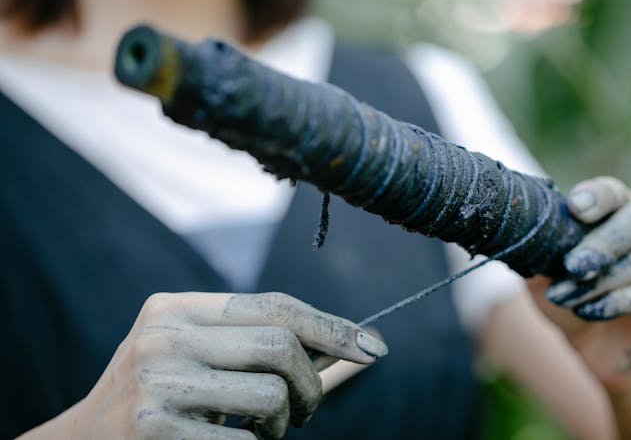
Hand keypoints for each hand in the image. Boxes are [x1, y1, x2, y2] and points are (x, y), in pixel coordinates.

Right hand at [69, 292, 386, 439]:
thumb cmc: (160, 398)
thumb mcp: (200, 357)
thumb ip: (260, 347)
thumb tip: (349, 348)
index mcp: (177, 307)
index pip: (275, 305)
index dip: (332, 326)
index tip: (374, 348)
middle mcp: (164, 335)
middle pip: (281, 346)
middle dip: (312, 385)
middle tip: (305, 411)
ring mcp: (157, 382)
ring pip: (271, 395)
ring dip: (283, 423)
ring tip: (262, 431)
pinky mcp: (154, 430)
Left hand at [534, 177, 630, 389]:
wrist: (591, 346)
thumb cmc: (567, 292)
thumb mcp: (542, 268)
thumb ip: (536, 245)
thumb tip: (516, 226)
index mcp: (622, 209)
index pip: (616, 192)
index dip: (599, 196)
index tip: (574, 207)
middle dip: (605, 241)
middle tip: (572, 265)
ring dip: (599, 281)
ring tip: (561, 296)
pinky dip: (614, 303)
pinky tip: (585, 311)